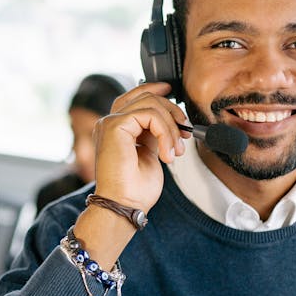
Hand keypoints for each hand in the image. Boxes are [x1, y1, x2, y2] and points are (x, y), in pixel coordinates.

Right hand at [90, 81, 187, 214]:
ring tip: (175, 151)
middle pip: (144, 96)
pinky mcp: (114, 126)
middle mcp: (110, 123)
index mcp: (116, 130)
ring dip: (171, 127)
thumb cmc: (134, 190)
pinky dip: (165, 132)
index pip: (133, 98)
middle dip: (171, 110)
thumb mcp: (150, 154)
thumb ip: (153, 134)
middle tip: (185, 133)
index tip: (172, 92)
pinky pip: (149, 114)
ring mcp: (110, 123)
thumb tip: (167, 122)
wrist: (124, 205)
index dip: (154, 90)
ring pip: (150, 103)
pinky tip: (166, 153)